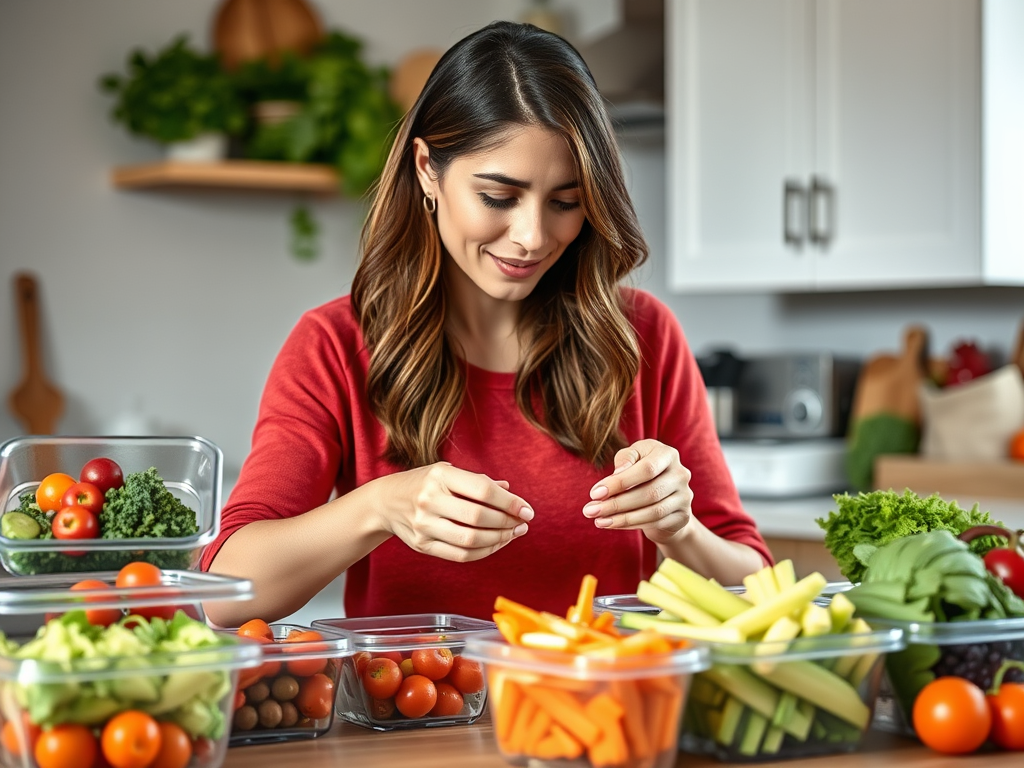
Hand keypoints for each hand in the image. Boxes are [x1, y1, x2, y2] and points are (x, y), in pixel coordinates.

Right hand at [376, 462, 532, 561]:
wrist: (385, 502)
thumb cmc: (424, 484)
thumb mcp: (447, 472)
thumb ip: (478, 482)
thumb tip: (510, 491)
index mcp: (439, 475)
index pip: (483, 490)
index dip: (509, 502)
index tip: (527, 510)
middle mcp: (429, 500)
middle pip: (478, 517)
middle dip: (507, 523)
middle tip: (522, 524)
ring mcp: (423, 525)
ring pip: (471, 540)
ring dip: (499, 539)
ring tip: (512, 534)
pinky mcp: (422, 545)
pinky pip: (460, 555)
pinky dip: (484, 551)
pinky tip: (495, 544)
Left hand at [582, 439, 692, 544]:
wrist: (665, 494)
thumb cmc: (642, 469)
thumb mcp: (633, 456)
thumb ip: (625, 459)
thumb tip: (616, 475)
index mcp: (668, 455)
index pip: (646, 469)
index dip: (620, 482)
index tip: (594, 493)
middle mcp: (681, 474)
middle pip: (649, 493)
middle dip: (616, 504)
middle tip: (590, 510)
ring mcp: (685, 497)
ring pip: (652, 512)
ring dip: (622, 518)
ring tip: (598, 520)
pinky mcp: (682, 517)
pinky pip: (655, 523)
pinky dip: (630, 525)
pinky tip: (612, 524)